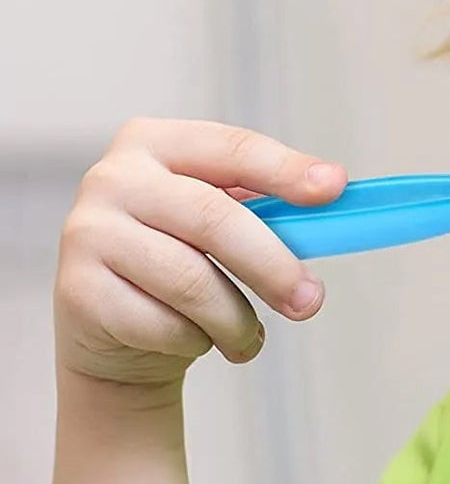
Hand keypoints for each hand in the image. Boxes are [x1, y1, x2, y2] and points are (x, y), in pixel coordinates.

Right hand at [54, 119, 345, 392]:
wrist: (116, 333)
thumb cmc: (184, 263)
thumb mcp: (225, 224)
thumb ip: (273, 210)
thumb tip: (338, 196)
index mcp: (156, 142)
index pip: (232, 148)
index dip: (286, 169)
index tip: (334, 188)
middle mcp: (113, 178)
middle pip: (214, 219)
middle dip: (273, 266)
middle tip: (311, 301)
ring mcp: (86, 231)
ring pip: (191, 281)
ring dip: (235, 321)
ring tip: (246, 338)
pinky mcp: (76, 289)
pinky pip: (161, 323)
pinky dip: (194, 340)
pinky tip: (194, 340)